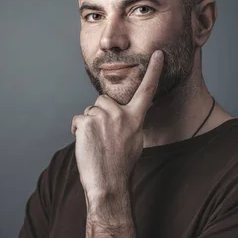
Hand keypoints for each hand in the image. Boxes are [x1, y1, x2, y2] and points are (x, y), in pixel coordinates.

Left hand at [71, 50, 163, 196]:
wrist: (108, 183)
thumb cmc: (120, 165)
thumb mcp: (134, 141)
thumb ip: (130, 123)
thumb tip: (123, 114)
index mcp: (136, 119)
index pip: (147, 91)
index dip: (154, 71)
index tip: (158, 54)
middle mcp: (121, 115)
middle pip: (103, 101)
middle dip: (100, 115)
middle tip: (104, 138)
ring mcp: (104, 118)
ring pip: (90, 112)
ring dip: (89, 125)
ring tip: (96, 144)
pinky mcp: (87, 123)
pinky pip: (79, 120)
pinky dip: (79, 131)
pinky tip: (86, 146)